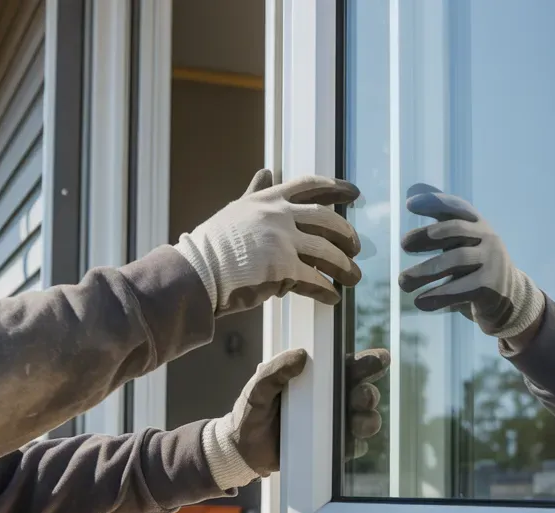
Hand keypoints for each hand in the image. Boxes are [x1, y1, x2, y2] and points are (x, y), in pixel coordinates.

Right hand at [176, 170, 362, 317]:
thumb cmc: (211, 245)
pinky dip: (326, 290)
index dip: (336, 188)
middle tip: (356, 247)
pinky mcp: (283, 268)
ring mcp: (283, 241)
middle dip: (346, 235)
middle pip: (327, 221)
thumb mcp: (236, 209)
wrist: (197, 271)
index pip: (310, 186)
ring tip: (353, 278)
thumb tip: (266, 172)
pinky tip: (332, 298)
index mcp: (269, 199)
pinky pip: (315, 279)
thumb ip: (256, 192)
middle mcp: (279, 215)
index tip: (354, 193)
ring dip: (344, 267)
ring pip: (327, 252)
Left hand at [200, 348, 389, 489]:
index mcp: (317, 379)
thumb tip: (301, 355)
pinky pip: (352, 446)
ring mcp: (332, 425)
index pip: (348, 367)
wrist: (241, 449)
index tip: (380, 359)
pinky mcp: (329, 448)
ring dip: (368, 419)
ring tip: (360, 421)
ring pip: (364, 420)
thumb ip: (275, 370)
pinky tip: (349, 442)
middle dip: (369, 393)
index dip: (368, 362)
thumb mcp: (258, 387)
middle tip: (363, 395)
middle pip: (362, 393)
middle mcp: (330, 400)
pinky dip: (355, 444)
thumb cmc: (251, 412)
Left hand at [399, 188, 544, 338]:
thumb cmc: (474, 266)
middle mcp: (488, 238)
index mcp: (477, 225)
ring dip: (424, 271)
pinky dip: (437, 296)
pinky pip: (460, 289)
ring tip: (402, 282)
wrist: (509, 299)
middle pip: (455, 229)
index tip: (410, 205)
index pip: (457, 207)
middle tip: (402, 244)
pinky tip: (419, 302)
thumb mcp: (461, 242)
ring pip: (456, 259)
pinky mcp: (490, 287)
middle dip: (426, 235)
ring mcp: (492, 261)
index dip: (434, 202)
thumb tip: (410, 192)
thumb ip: (440, 220)